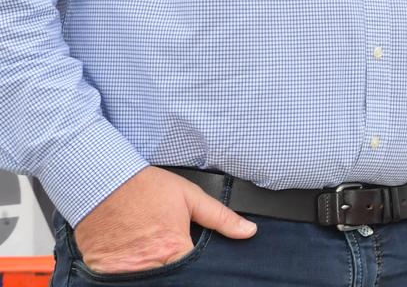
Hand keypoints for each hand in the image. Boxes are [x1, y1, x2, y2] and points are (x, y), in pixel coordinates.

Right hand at [74, 166, 256, 273]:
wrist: (103, 182)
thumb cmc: (146, 188)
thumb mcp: (189, 195)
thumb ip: (220, 217)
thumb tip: (248, 231)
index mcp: (175, 249)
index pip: (196, 277)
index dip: (200, 275)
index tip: (198, 268)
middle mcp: (152, 266)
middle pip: (172, 283)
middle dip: (178, 277)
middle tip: (176, 264)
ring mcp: (127, 274)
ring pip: (150, 285)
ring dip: (155, 277)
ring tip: (157, 263)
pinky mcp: (107, 275)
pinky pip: (123, 285)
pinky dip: (132, 278)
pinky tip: (136, 266)